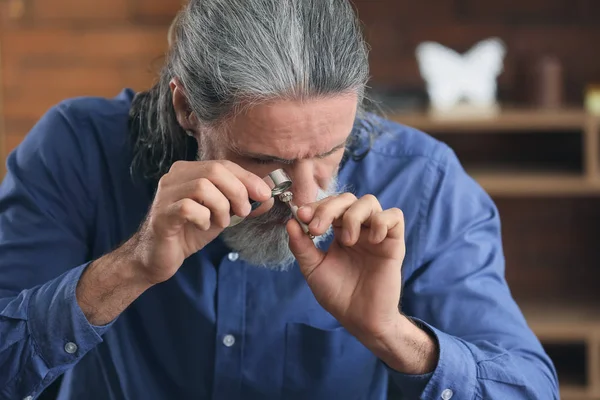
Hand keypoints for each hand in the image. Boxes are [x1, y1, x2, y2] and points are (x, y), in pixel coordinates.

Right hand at [132, 160, 271, 284]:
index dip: (247, 178)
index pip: (223, 165)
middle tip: (243, 212)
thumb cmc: (190, 231)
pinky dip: (203, 218)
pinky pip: (188, 208)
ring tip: (221, 222)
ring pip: (203, 187)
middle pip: (214, 170)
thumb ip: (242, 202)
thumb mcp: (222, 213)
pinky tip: (203, 226)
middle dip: (237, 191)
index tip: (264, 194)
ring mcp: (166, 194)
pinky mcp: (162, 214)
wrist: (160, 256)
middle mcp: (175, 176)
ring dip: (221, 207)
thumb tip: (268, 195)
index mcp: (190, 171)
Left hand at [286, 193, 404, 338]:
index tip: (301, 215)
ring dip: (352, 216)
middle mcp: (358, 228)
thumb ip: (301, 246)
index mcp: (338, 231)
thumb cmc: (338, 295)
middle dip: (329, 208)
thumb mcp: (313, 269)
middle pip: (347, 198)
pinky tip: (370, 240)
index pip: (329, 205)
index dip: (315, 205)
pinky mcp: (394, 243)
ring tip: (346, 241)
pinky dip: (381, 221)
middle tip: (316, 229)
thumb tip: (291, 222)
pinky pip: (395, 216)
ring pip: (370, 202)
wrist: (360, 319)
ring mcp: (376, 234)